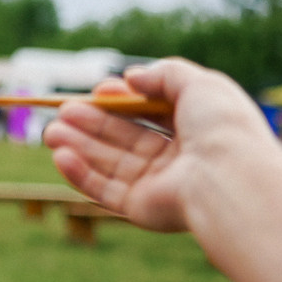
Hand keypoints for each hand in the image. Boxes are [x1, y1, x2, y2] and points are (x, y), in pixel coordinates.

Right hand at [44, 60, 272, 231]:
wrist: (231, 177)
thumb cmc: (222, 128)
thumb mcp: (200, 83)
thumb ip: (164, 74)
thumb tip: (132, 76)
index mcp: (195, 131)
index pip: (150, 114)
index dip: (123, 100)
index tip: (100, 89)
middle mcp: (177, 159)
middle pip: (124, 138)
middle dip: (92, 123)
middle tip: (62, 111)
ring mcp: (158, 185)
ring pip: (109, 163)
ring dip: (79, 146)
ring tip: (51, 132)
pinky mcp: (141, 208)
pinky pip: (104, 191)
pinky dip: (80, 175)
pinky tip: (61, 156)